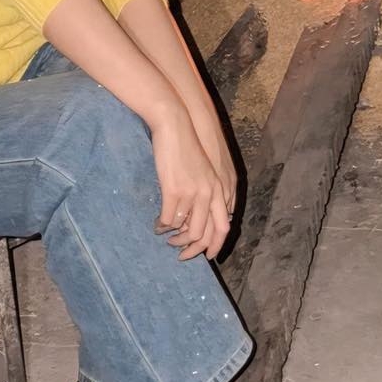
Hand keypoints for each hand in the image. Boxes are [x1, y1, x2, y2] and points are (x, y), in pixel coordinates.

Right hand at [150, 101, 231, 260]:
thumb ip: (208, 191)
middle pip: (204, 235)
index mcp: (220, 189)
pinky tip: (157, 225)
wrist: (176, 126)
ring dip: (174, 239)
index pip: (224, 227)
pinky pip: (168, 220)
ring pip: (184, 230)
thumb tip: (201, 215)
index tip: (205, 256)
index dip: (215, 245)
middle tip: (180, 254)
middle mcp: (210, 194)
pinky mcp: (174, 191)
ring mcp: (192, 193)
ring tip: (167, 238)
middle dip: (192, 249)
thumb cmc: (189, 147)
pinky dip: (162, 227)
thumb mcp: (206, 170)